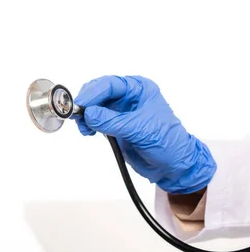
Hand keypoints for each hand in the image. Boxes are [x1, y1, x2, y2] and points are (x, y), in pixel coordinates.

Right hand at [73, 75, 216, 194]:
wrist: (174, 167)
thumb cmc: (168, 143)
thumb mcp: (139, 129)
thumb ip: (111, 121)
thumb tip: (88, 114)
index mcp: (139, 89)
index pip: (110, 84)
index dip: (93, 93)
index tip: (80, 104)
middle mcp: (128, 96)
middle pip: (98, 92)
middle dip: (86, 103)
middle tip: (77, 115)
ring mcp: (119, 110)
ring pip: (93, 105)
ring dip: (85, 115)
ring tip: (84, 128)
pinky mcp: (113, 124)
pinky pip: (94, 119)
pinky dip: (87, 124)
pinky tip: (88, 131)